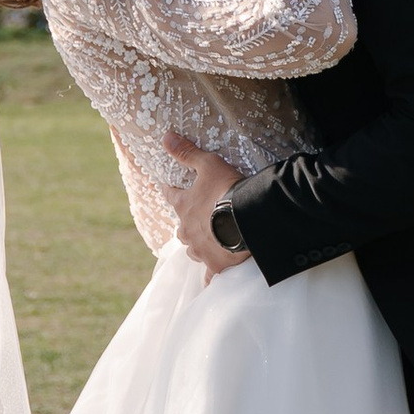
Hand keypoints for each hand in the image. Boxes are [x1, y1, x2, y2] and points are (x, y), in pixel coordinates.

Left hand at [164, 130, 250, 275]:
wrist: (248, 220)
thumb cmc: (227, 189)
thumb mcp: (208, 165)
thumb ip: (187, 153)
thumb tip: (165, 136)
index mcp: (184, 206)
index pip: (171, 196)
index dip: (170, 190)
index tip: (167, 188)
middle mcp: (187, 231)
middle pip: (181, 228)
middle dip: (187, 224)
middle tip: (196, 220)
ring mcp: (201, 250)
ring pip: (193, 249)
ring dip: (198, 245)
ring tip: (207, 242)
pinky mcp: (216, 265)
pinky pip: (210, 274)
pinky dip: (211, 275)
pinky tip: (213, 277)